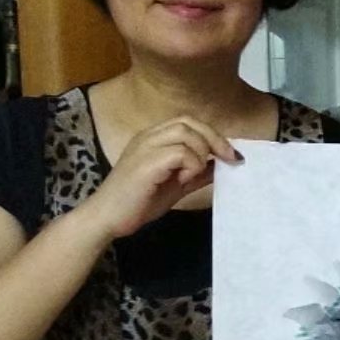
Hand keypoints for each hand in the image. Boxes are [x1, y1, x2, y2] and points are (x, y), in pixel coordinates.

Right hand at [85, 116, 242, 238]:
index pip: (188, 122)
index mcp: (153, 138)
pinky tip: (182, 181)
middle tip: (230, 159)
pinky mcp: (146, 161)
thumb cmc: (138, 203)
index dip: (212, 135)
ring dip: (200, 154)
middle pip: (189, 121)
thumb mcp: (175, 185)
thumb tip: (220, 165)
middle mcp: (148, 136)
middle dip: (215, 139)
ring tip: (191, 176)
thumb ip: (196, 173)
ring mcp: (145, 146)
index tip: (231, 155)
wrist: (108, 218)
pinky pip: (181, 153)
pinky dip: (191, 166)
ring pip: (187, 133)